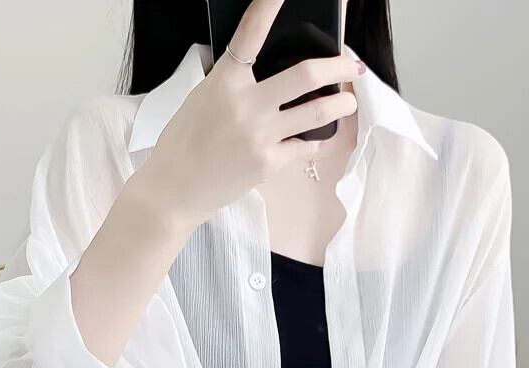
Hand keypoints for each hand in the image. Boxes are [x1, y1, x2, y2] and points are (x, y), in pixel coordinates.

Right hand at [136, 0, 359, 228]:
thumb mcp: (201, 99)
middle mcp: (246, 105)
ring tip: (349, 102)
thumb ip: (229, 80)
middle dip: (337, 66)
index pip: (250, 36)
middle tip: (352, 65)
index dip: (267, 9)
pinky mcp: (269, 164)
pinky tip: (324, 138)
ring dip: (341, 105)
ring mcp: (260, 136)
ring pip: (316, 113)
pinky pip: (305, 148)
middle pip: (305, 75)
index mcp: (224, 82)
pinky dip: (318, 142)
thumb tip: (252, 65)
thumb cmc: (185, 142)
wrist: (177, 188)